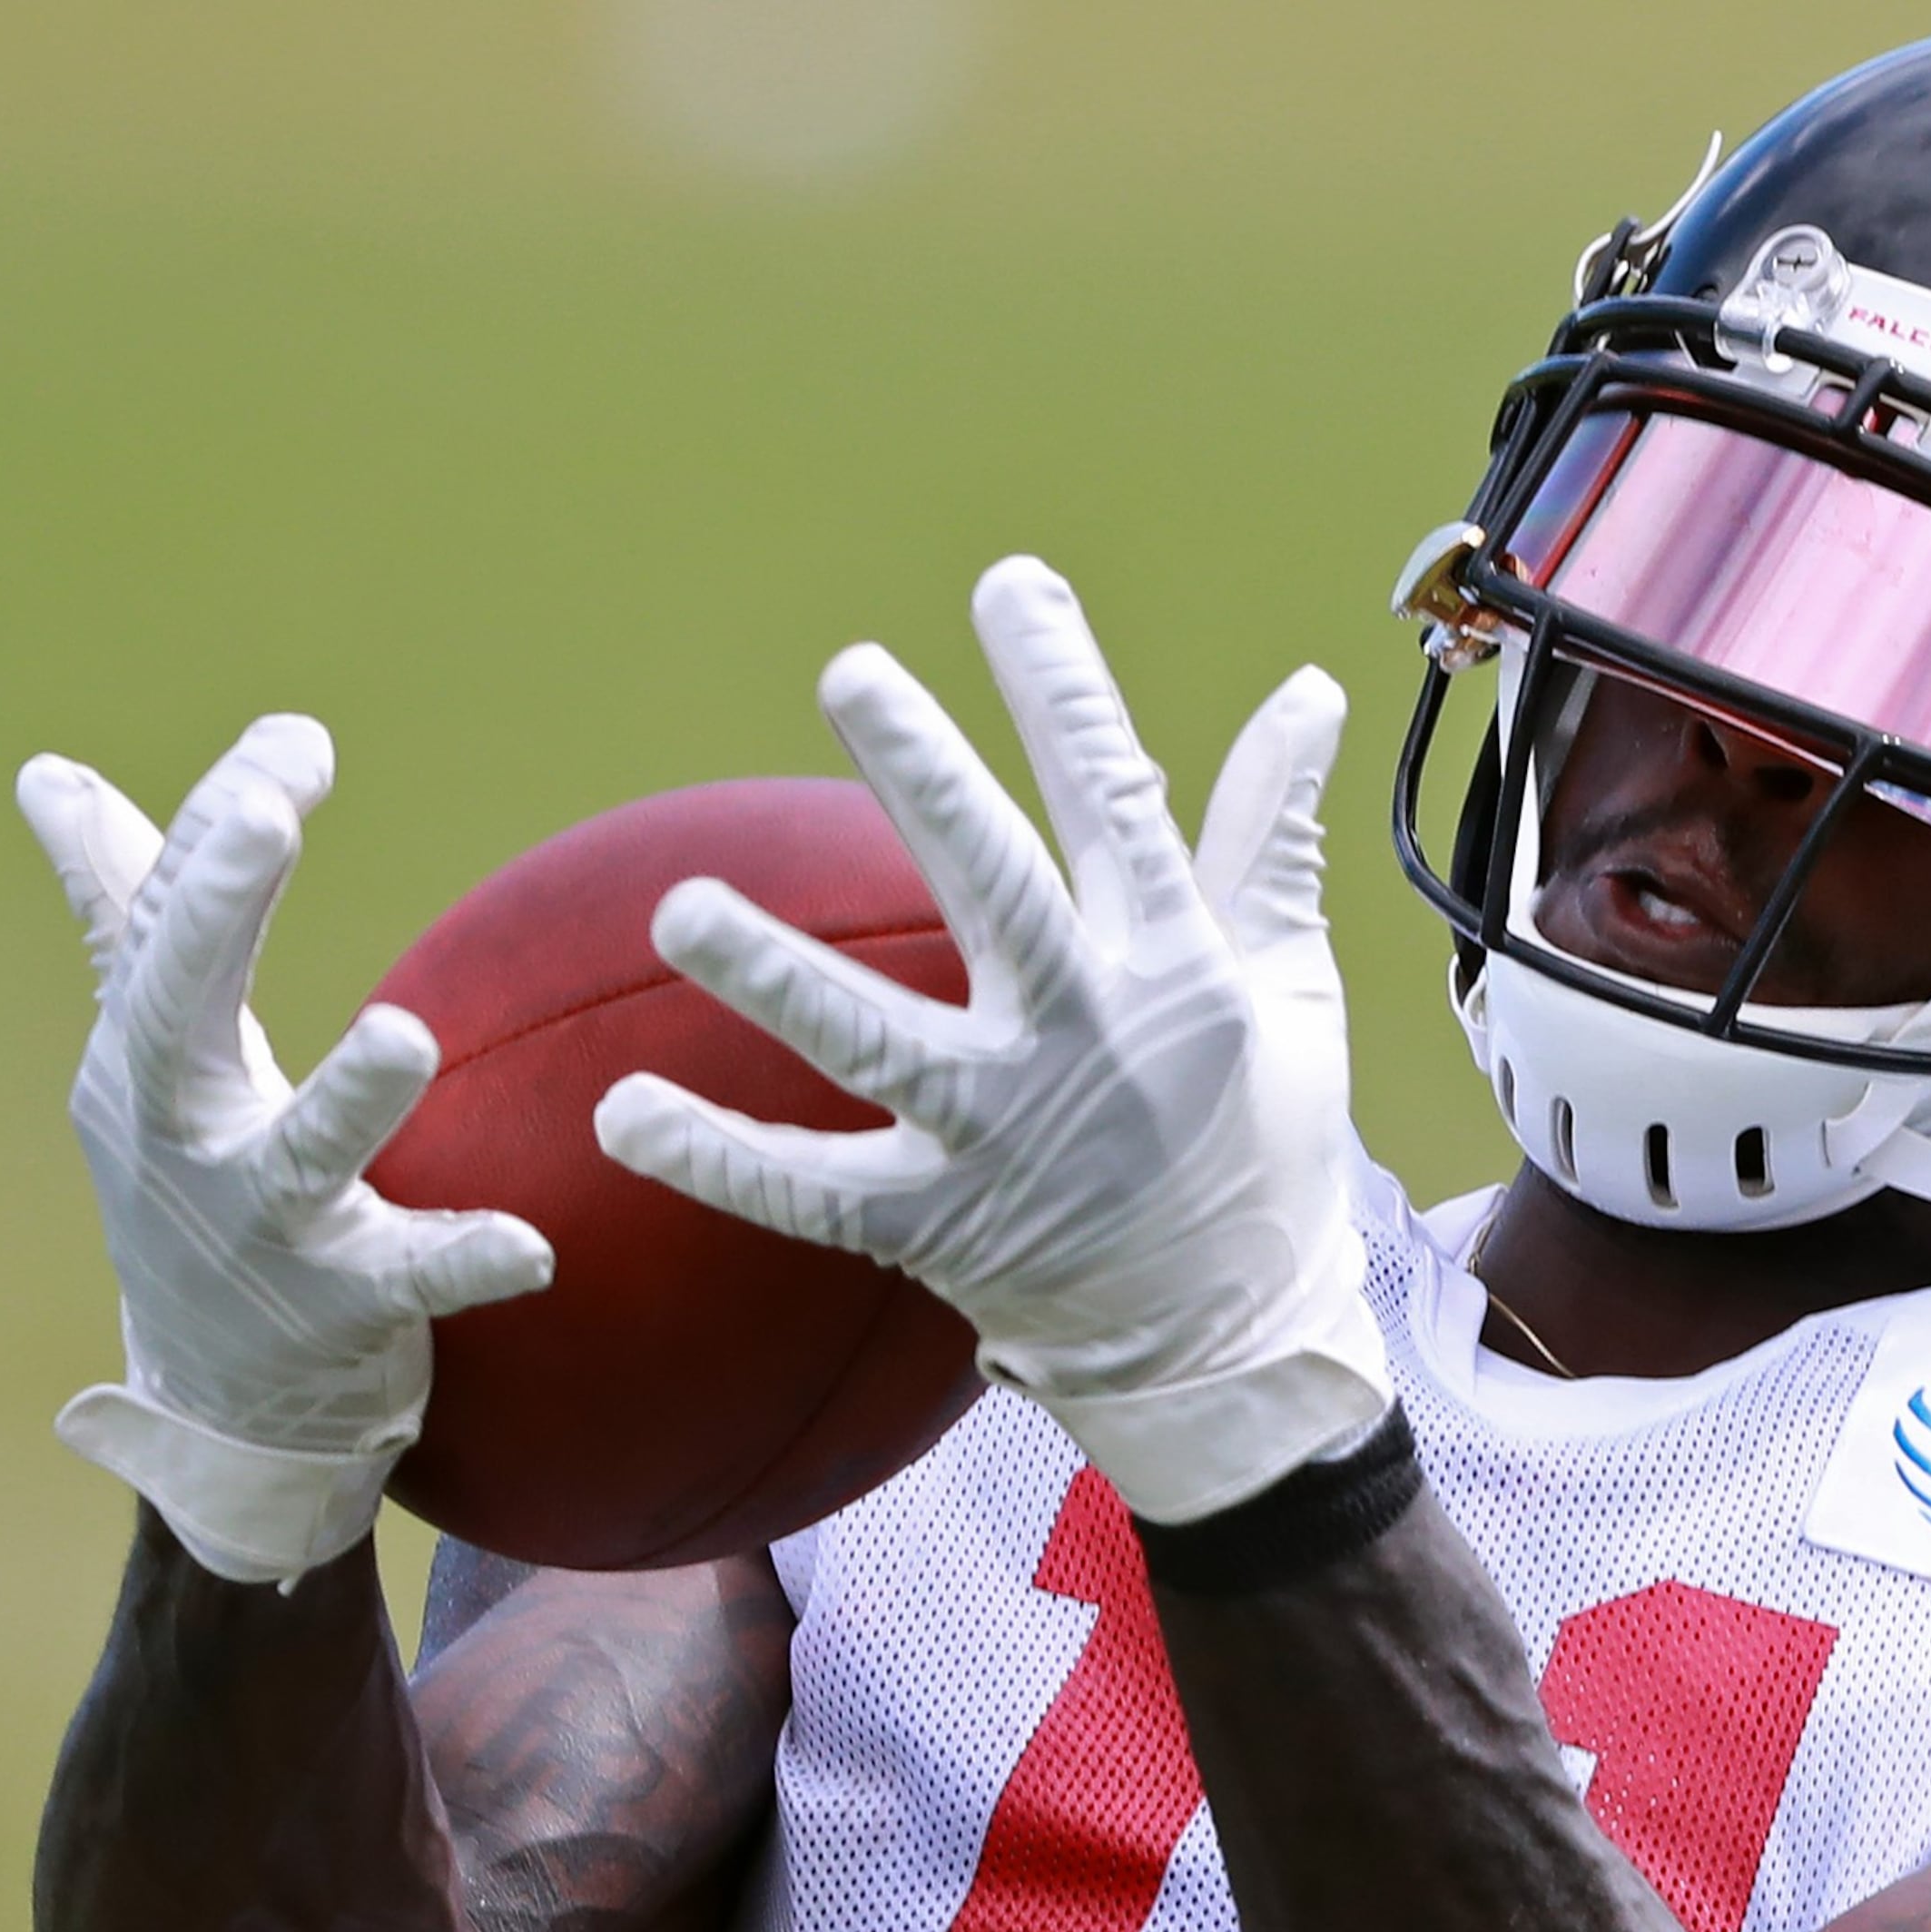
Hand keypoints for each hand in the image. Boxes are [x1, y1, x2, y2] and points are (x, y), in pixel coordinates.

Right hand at [19, 715, 553, 1585]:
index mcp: (139, 1060)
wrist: (216, 1397)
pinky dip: (464, 1260)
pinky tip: (535, 1246)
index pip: (162, 921)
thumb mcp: (145, 1053)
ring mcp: (259, 1227)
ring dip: (348, 1097)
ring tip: (409, 1033)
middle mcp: (180, 1136)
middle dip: (212, 910)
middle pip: (173, 1010)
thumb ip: (126, 911)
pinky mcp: (343, 1308)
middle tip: (266, 816)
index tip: (296, 739)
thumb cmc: (189, 1185)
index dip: (217, 826)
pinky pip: (409, 1282)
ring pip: (297, 1157)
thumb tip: (47, 773)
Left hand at [594, 557, 1384, 1522]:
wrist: (1231, 1345)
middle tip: (852, 672)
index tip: (1008, 586)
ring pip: (876, 1041)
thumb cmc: (1260, 1145)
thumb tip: (1307, 692)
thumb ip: (1273, 835)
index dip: (1063, 688)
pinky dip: (718, 1158)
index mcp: (1175, 967)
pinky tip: (622, 1112)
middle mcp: (1087, 1038)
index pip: (1117, 799)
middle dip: (926, 776)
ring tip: (679, 906)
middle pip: (994, 887)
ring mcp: (1006, 1136)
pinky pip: (811, 1191)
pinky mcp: (937, 1227)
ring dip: (773, 976)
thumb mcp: (1291, 986)